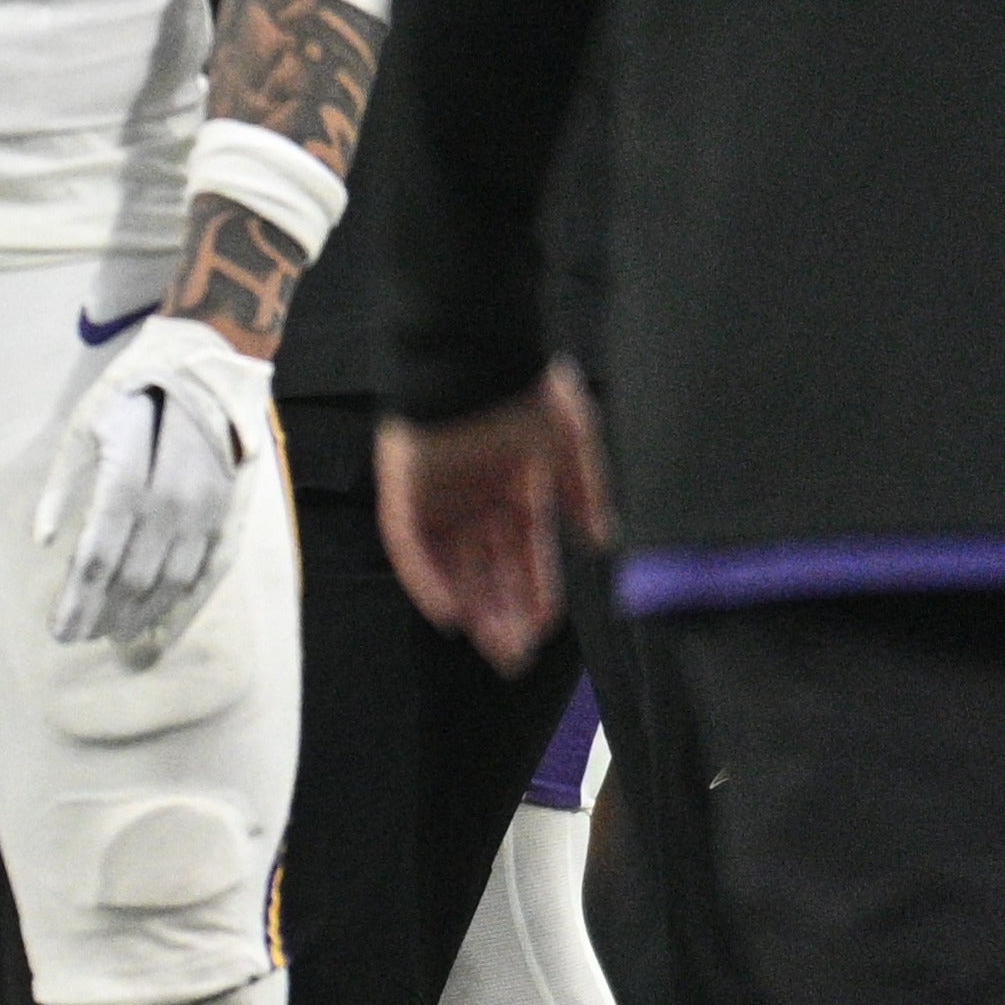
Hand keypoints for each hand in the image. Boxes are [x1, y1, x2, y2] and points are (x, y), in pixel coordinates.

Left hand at [38, 313, 271, 650]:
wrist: (206, 361)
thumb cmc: (132, 389)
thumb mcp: (83, 425)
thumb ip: (62, 485)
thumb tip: (40, 541)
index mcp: (128, 479)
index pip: (97, 559)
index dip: (77, 600)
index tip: (58, 629)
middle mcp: (171, 503)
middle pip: (131, 578)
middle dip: (100, 615)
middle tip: (76, 638)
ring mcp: (206, 511)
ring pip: (171, 581)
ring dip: (140, 616)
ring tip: (113, 637)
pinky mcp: (229, 512)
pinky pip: (210, 572)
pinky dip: (188, 607)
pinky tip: (166, 629)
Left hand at [378, 361, 607, 674]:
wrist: (477, 346)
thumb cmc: (526, 387)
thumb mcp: (571, 442)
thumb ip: (584, 492)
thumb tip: (602, 540)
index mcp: (514, 486)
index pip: (523, 554)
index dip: (532, 593)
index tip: (542, 633)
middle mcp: (474, 497)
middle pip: (486, 567)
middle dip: (501, 611)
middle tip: (513, 658)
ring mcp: (437, 494)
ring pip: (452, 564)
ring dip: (470, 605)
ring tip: (490, 644)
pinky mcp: (401, 487)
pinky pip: (410, 545)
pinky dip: (429, 580)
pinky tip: (451, 614)